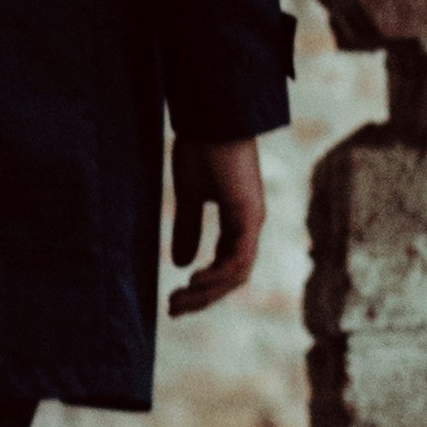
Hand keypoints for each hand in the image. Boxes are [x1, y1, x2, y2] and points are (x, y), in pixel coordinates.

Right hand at [168, 134, 265, 312]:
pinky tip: (195, 280)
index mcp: (239, 222)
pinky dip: (218, 274)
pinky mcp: (248, 214)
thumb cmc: (201, 147)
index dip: (204, 288)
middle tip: (174, 309)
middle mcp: (249, 225)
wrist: (210, 117)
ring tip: (179, 299)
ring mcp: (252, 221)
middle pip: (232, 277)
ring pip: (236, 273)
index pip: (227, 267)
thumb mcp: (189, 195)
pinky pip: (238, 258)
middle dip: (203, 298)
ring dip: (208, 292)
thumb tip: (180, 264)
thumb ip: (187, 228)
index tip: (176, 299)